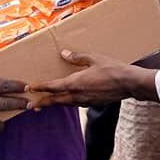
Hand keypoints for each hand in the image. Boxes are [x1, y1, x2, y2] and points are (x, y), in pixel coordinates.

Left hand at [26, 50, 157, 107]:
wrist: (129, 84)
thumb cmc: (112, 69)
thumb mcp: (94, 58)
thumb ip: (77, 57)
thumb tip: (64, 54)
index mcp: (76, 83)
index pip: (53, 87)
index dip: (40, 88)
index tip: (30, 88)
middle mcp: (78, 95)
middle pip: (55, 100)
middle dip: (42, 102)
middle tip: (30, 105)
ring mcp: (86, 101)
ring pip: (65, 104)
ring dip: (54, 103)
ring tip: (45, 104)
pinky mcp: (93, 103)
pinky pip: (75, 104)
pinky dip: (66, 103)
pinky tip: (67, 100)